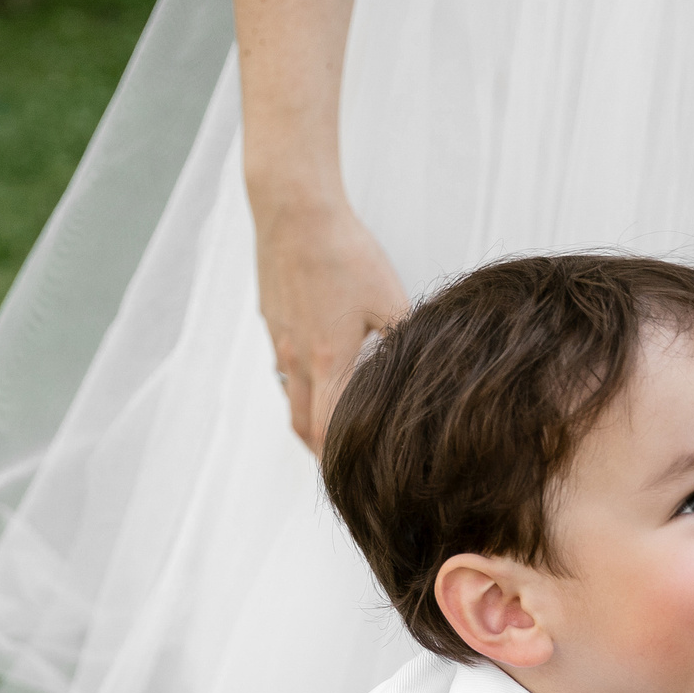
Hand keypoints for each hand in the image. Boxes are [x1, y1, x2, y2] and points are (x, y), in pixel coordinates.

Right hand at [250, 196, 407, 455]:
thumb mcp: (388, 298)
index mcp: (329, 361)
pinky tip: (320, 371)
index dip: (341, 462)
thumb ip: (403, 339)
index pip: (330, 431)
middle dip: (323, 454)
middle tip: (344, 468)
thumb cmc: (342, 252)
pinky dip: (301, 385)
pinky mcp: (272, 322)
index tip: (356, 480)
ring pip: (291, 398)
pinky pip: (285, 367)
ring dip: (310, 421)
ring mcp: (280, 342)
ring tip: (331, 431)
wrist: (293, 212)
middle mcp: (297, 361)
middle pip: (303, 428)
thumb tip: (421, 365)